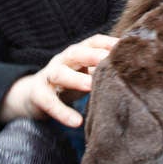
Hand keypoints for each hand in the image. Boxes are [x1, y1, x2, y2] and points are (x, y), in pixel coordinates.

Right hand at [0, 34, 117, 127]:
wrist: (35, 94)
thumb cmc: (69, 82)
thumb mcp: (85, 72)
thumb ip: (101, 69)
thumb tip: (127, 71)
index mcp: (76, 53)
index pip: (92, 42)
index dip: (107, 43)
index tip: (124, 46)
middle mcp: (62, 60)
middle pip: (75, 52)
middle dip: (92, 55)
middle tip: (108, 60)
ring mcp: (48, 75)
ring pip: (59, 73)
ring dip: (75, 79)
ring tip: (90, 87)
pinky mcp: (38, 94)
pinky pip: (49, 102)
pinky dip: (62, 112)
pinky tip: (76, 121)